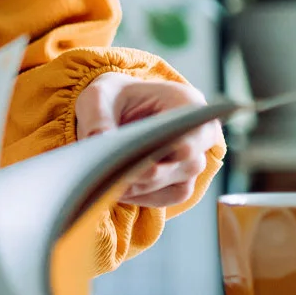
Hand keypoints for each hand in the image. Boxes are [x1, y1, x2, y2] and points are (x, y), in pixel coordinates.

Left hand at [74, 73, 222, 208]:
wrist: (113, 110)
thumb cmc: (111, 98)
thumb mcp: (97, 97)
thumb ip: (98, 115)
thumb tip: (100, 138)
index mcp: (186, 102)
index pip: (195, 129)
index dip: (178, 146)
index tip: (151, 159)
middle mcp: (198, 133)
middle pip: (187, 163)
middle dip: (151, 173)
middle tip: (116, 176)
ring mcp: (192, 159)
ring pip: (179, 185)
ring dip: (144, 188)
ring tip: (109, 184)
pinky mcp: (181, 180)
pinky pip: (169, 196)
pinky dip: (144, 197)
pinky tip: (118, 191)